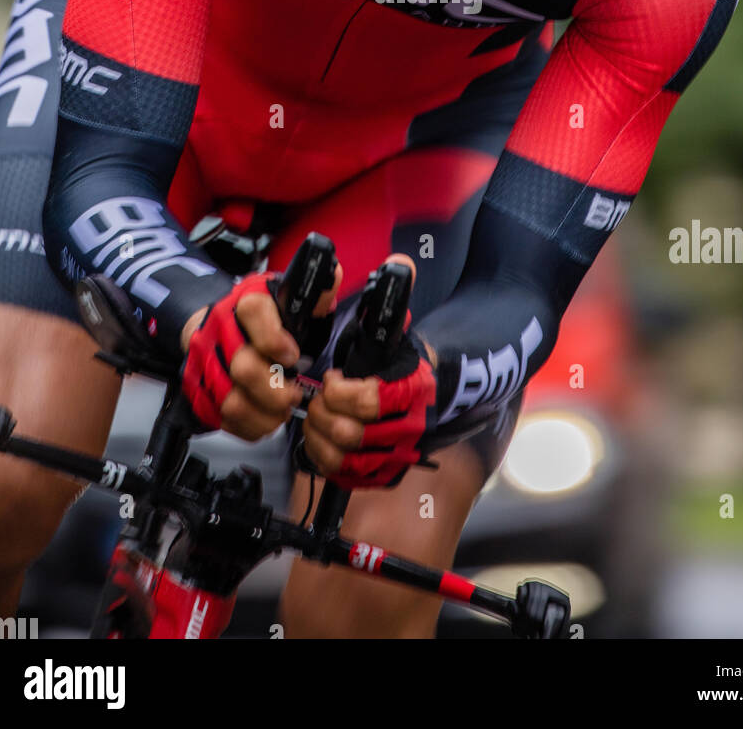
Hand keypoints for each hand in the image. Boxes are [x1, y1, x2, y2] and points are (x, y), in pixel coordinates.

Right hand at [180, 265, 341, 438]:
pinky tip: (262, 418)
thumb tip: (333, 274)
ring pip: (231, 401)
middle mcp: (220, 330)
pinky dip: (247, 426)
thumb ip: (314, 294)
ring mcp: (204, 362)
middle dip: (276, 391)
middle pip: (244, 368)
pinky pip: (221, 419)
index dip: (274, 339)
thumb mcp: (288, 298)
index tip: (293, 355)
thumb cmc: (262, 316)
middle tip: (293, 395)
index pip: (253, 313)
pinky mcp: (196, 389)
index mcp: (246, 303)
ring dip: (264, 415)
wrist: (218, 323)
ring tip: (281, 411)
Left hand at [303, 256, 437, 487]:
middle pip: (352, 433)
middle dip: (322, 414)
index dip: (339, 390)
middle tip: (316, 400)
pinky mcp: (386, 474)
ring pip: (346, 458)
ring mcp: (400, 454)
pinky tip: (321, 440)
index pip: (367, 399)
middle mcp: (412, 425)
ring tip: (316, 418)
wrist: (427, 393)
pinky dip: (326, 460)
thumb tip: (400, 264)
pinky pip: (347, 476)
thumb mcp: (393, 328)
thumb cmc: (398, 360)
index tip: (332, 378)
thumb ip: (390, 298)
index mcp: (412, 387)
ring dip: (319, 437)